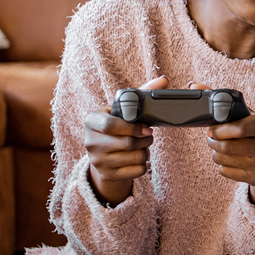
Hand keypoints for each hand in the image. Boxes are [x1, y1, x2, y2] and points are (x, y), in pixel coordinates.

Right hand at [84, 76, 165, 205]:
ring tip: (141, 146)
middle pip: (127, 143)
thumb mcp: (122, 109)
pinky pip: (137, 171)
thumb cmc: (116, 126)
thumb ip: (141, 92)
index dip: (133, 127)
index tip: (147, 128)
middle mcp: (90, 143)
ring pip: (135, 158)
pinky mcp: (107, 175)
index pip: (110, 125)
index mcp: (91, 121)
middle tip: (148, 135)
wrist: (102, 154)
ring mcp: (97, 161)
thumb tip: (164, 79)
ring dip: (145, 152)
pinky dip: (143, 165)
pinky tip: (136, 158)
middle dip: (145, 139)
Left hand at [194, 82, 254, 215]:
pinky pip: (225, 172)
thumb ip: (223, 100)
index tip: (213, 128)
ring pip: (223, 159)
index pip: (240, 129)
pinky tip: (230, 159)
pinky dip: (222, 165)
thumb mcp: (248, 115)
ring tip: (220, 146)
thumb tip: (193, 85)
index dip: (221, 129)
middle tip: (212, 136)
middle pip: (227, 146)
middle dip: (212, 141)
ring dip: (215, 152)